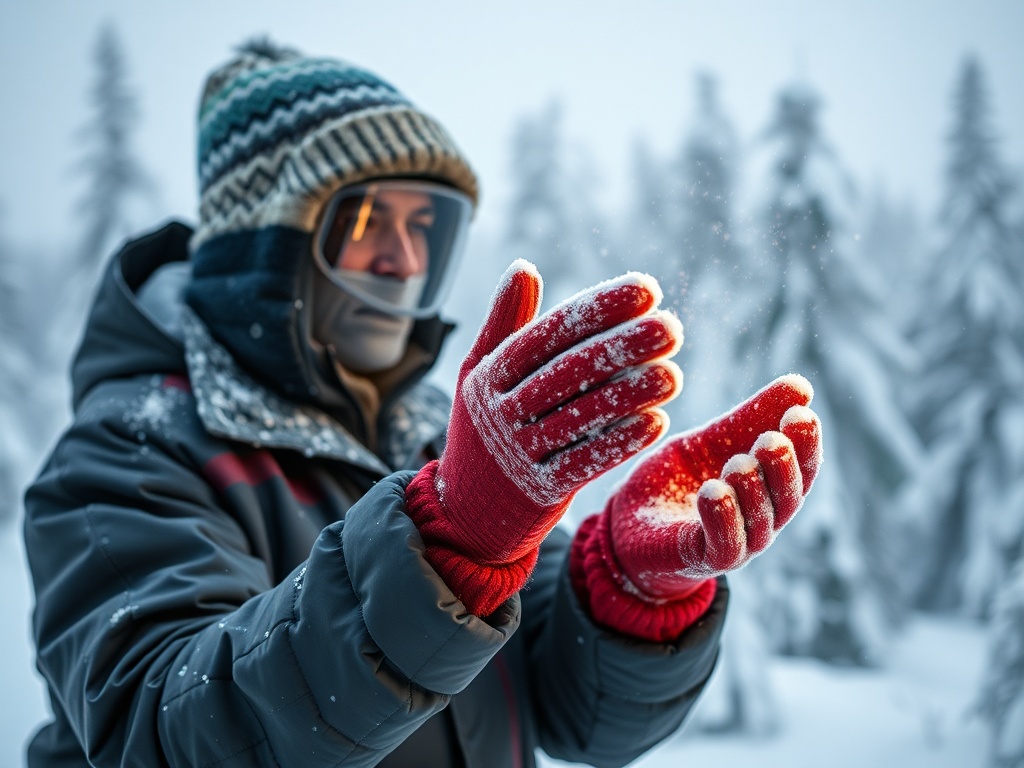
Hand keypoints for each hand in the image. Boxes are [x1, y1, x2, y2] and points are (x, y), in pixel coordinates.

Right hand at [406, 260, 683, 615]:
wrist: (462, 512)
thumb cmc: (483, 431)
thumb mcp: (480, 376)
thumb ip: (504, 324)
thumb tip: (524, 267)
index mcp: (488, 375)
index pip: (550, 333)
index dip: (600, 309)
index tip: (646, 290)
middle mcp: (499, 412)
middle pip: (570, 371)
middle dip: (625, 347)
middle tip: (672, 328)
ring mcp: (517, 454)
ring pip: (582, 416)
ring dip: (632, 394)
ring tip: (674, 375)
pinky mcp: (538, 491)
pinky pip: (585, 462)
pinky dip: (621, 442)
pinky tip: (657, 421)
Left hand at [572, 374, 822, 640]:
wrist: (627, 522)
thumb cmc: (677, 479)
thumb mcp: (710, 440)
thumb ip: (750, 417)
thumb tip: (802, 385)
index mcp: (769, 488)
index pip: (802, 468)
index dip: (805, 442)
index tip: (801, 411)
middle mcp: (762, 520)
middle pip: (789, 498)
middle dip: (784, 469)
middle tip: (772, 440)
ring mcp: (737, 545)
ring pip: (759, 523)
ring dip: (752, 491)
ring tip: (740, 463)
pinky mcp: (703, 559)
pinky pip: (724, 545)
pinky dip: (722, 519)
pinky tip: (713, 492)